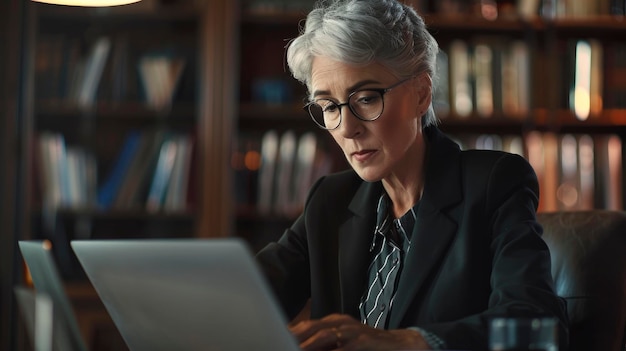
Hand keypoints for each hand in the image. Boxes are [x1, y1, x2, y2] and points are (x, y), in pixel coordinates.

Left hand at [289, 313, 430, 350]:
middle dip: (295, 336)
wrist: (399, 345)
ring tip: (295, 348)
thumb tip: (304, 347)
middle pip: (312, 327)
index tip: (277, 336)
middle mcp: (341, 323)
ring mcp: (352, 331)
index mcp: (334, 322)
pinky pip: (343, 347)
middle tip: (280, 341)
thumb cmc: (368, 345)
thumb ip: (326, 345)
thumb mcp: (344, 343)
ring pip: (325, 335)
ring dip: (309, 343)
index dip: (292, 332)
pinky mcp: (362, 341)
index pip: (307, 326)